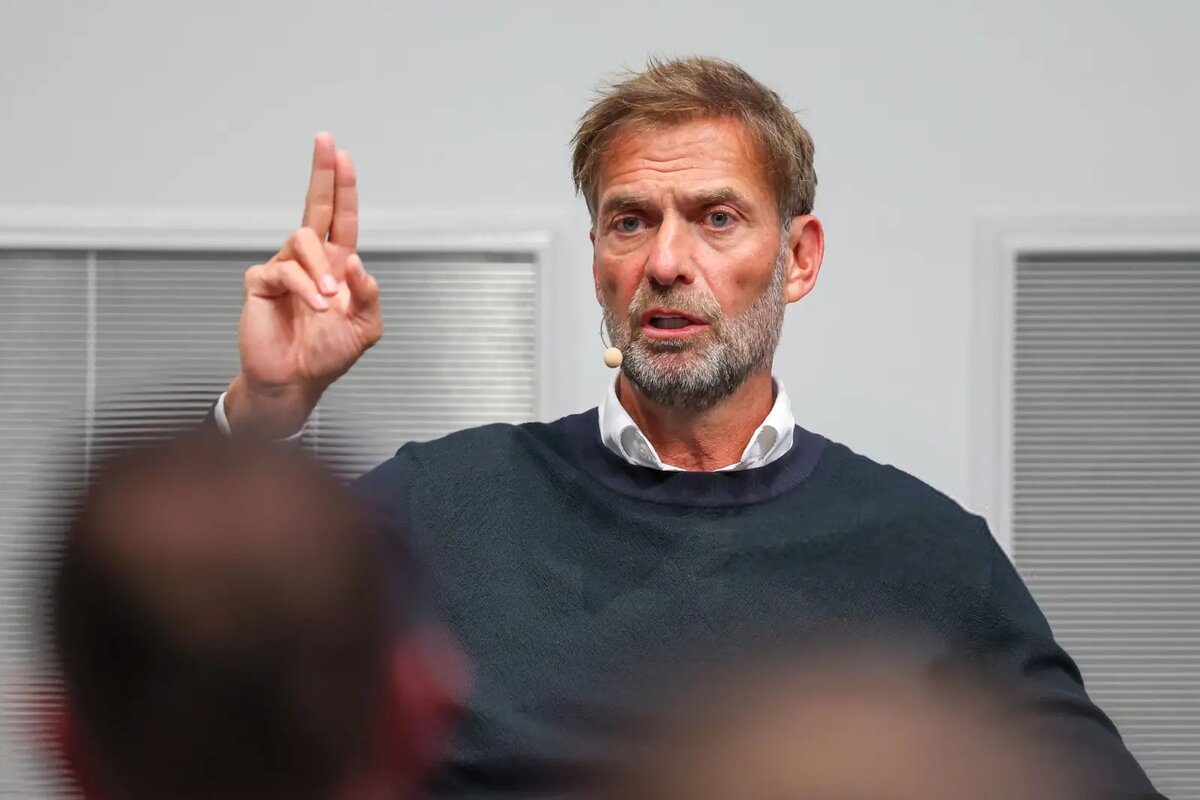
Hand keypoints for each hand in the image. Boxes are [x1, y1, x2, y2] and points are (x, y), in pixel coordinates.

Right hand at [226, 133, 382, 434]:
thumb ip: (369, 297)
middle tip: (326, 142)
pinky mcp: (260, 282)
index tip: (342, 155)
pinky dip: (303, 288)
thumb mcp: (364, 329)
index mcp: (337, 266)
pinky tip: (312, 306)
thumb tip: (359, 264)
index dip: (343, 187)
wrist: (294, 381)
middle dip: (322, 173)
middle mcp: (310, 260)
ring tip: (326, 302)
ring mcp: (284, 268)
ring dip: (319, 270)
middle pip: (315, 206)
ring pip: (302, 242)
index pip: (341, 218)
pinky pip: (283, 270)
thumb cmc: (326, 355)